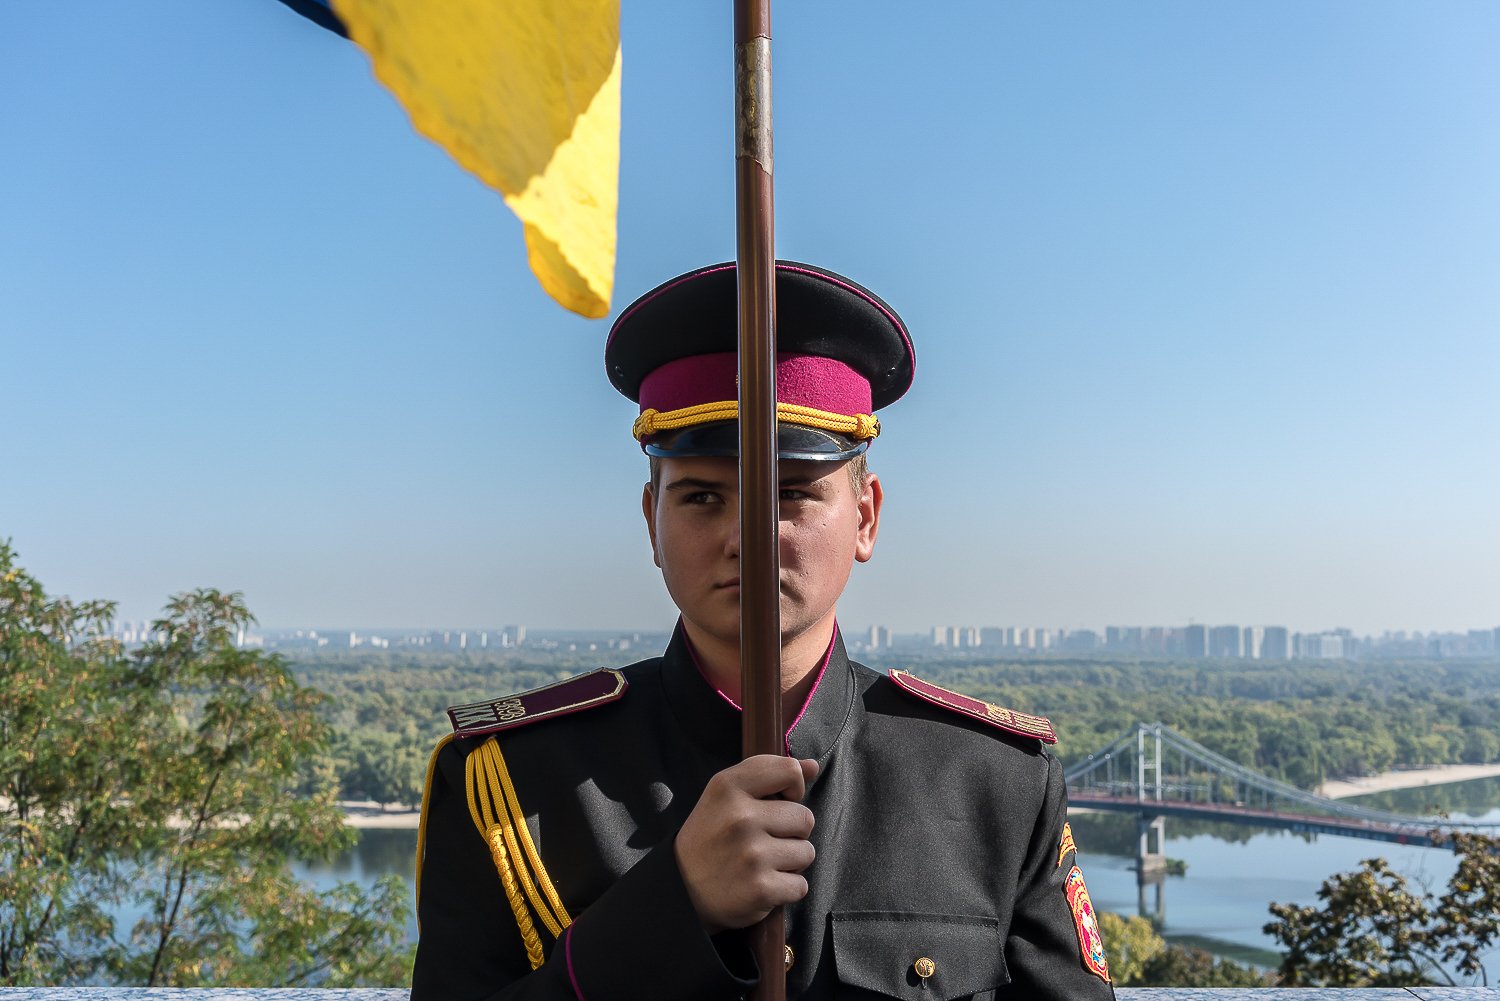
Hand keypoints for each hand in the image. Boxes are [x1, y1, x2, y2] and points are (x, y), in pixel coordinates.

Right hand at [674, 755, 818, 933]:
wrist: (679, 889)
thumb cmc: (711, 836)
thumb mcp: (727, 795)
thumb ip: (770, 775)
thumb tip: (813, 766)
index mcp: (728, 787)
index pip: (790, 771)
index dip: (793, 788)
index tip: (778, 802)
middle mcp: (740, 818)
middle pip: (805, 817)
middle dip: (791, 832)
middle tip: (763, 841)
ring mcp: (752, 855)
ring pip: (807, 853)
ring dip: (791, 862)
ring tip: (763, 863)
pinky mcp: (761, 889)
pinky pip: (801, 885)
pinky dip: (786, 889)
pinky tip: (763, 885)